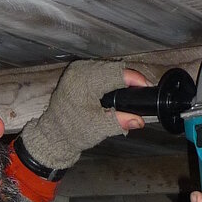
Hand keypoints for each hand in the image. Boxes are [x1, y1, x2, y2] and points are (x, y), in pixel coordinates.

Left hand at [18, 59, 154, 175]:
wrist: (55, 134)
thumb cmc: (73, 131)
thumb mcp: (99, 128)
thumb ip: (120, 122)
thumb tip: (139, 120)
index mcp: (84, 82)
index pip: (116, 74)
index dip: (134, 79)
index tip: (147, 86)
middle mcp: (80, 71)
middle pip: (113, 68)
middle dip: (129, 78)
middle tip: (141, 90)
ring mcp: (78, 70)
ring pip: (107, 66)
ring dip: (120, 76)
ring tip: (132, 89)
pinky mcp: (77, 72)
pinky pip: (99, 69)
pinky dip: (110, 77)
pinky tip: (117, 85)